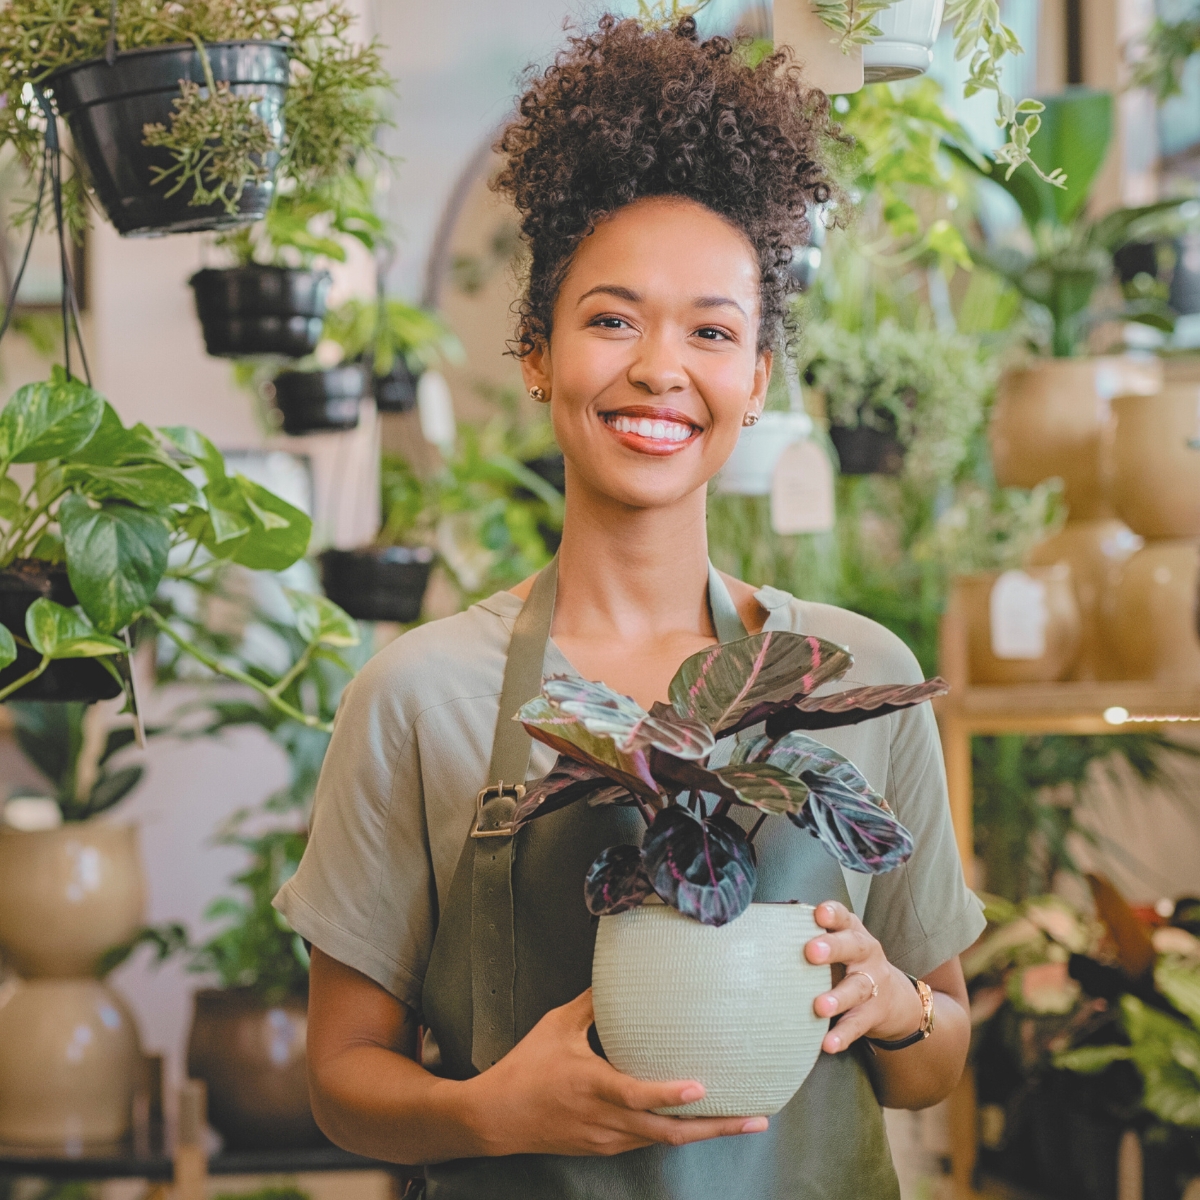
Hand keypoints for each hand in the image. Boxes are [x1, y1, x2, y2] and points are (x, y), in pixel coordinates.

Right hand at [463, 989, 768, 1156]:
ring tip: (742, 1120)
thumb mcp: (556, 1026)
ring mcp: (607, 1138)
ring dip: (703, 1133)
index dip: (669, 1095)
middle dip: (716, 1128)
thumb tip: (621, 976)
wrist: (495, 1117)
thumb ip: (592, 1004)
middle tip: (754, 1118)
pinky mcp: (605, 1147)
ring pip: (663, 1140)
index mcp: (593, 1086)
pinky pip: (647, 1141)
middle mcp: (605, 1119)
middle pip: (668, 1132)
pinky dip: (676, 1132)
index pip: (637, 1095)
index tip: (701, 1088)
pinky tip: (696, 1122)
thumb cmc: (526, 1067)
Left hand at [805, 901, 923, 1053]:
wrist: (893, 998)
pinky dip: (843, 1034)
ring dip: (838, 997)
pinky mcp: (873, 1013)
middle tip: (812, 952)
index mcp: (852, 932)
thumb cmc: (850, 963)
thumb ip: (811, 936)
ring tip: (820, 1007)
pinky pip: (857, 1024)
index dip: (833, 914)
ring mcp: (873, 984)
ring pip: (857, 988)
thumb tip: (763, 932)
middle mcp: (866, 954)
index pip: (844, 918)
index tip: (819, 913)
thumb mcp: (838, 944)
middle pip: (853, 946)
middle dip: (833, 948)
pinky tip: (828, 1043)